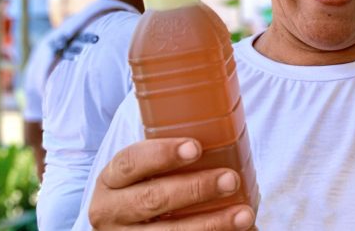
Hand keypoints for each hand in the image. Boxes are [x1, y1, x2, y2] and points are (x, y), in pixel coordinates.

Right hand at [88, 138, 255, 229]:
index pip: (131, 161)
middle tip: (230, 179)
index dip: (162, 154)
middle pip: (152, 199)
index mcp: (111, 180)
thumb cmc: (147, 186)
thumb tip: (226, 133)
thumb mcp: (145, 171)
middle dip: (195, 189)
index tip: (196, 147)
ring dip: (210, 224)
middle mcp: (110, 211)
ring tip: (244, 214)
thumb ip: (172, 156)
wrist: (125, 225)